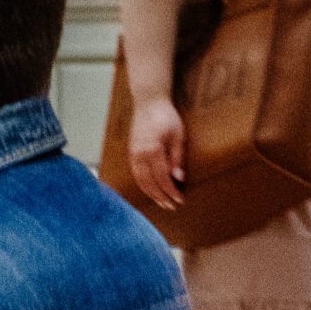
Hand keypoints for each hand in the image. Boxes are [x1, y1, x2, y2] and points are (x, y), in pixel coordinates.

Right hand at [129, 93, 184, 209]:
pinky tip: (151, 190)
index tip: (179, 200)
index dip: (171, 191)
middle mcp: (140, 155)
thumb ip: (177, 158)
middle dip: (161, 197)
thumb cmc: (166, 116)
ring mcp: (133, 154)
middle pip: (150, 183)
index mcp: (153, 150)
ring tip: (161, 202)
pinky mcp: (131, 153)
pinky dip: (143, 185)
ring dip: (151, 194)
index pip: (162, 178)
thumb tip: (178, 178)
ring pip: (140, 181)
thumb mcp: (178, 136)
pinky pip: (136, 174)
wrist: (148, 102)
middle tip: (171, 206)